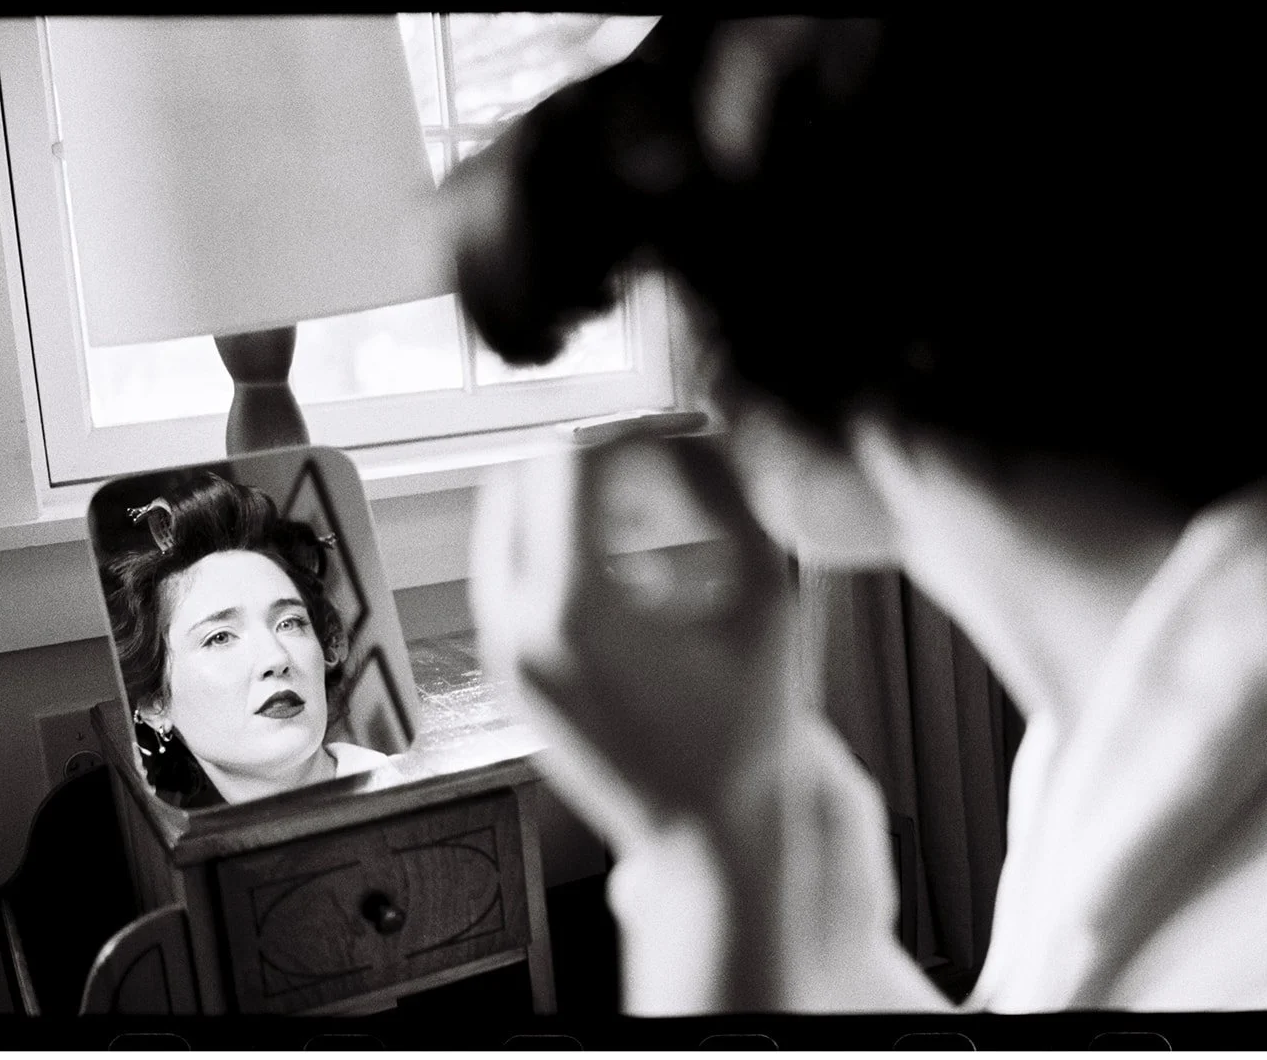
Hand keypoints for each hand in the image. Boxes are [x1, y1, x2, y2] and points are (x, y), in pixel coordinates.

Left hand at [471, 435, 802, 843]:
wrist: (711, 835)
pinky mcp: (507, 673)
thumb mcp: (764, 601)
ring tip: (653, 514)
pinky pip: (509, 573)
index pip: (571, 463)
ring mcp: (502, 655)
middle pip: (523, 478)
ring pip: (506, 521)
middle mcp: (517, 630)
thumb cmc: (746, 740)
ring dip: (573, 498)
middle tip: (665, 464)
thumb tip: (698, 439)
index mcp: (574, 612)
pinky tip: (634, 566)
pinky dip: (559, 545)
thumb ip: (730, 501)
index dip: (634, 431)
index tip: (681, 435)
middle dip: (598, 458)